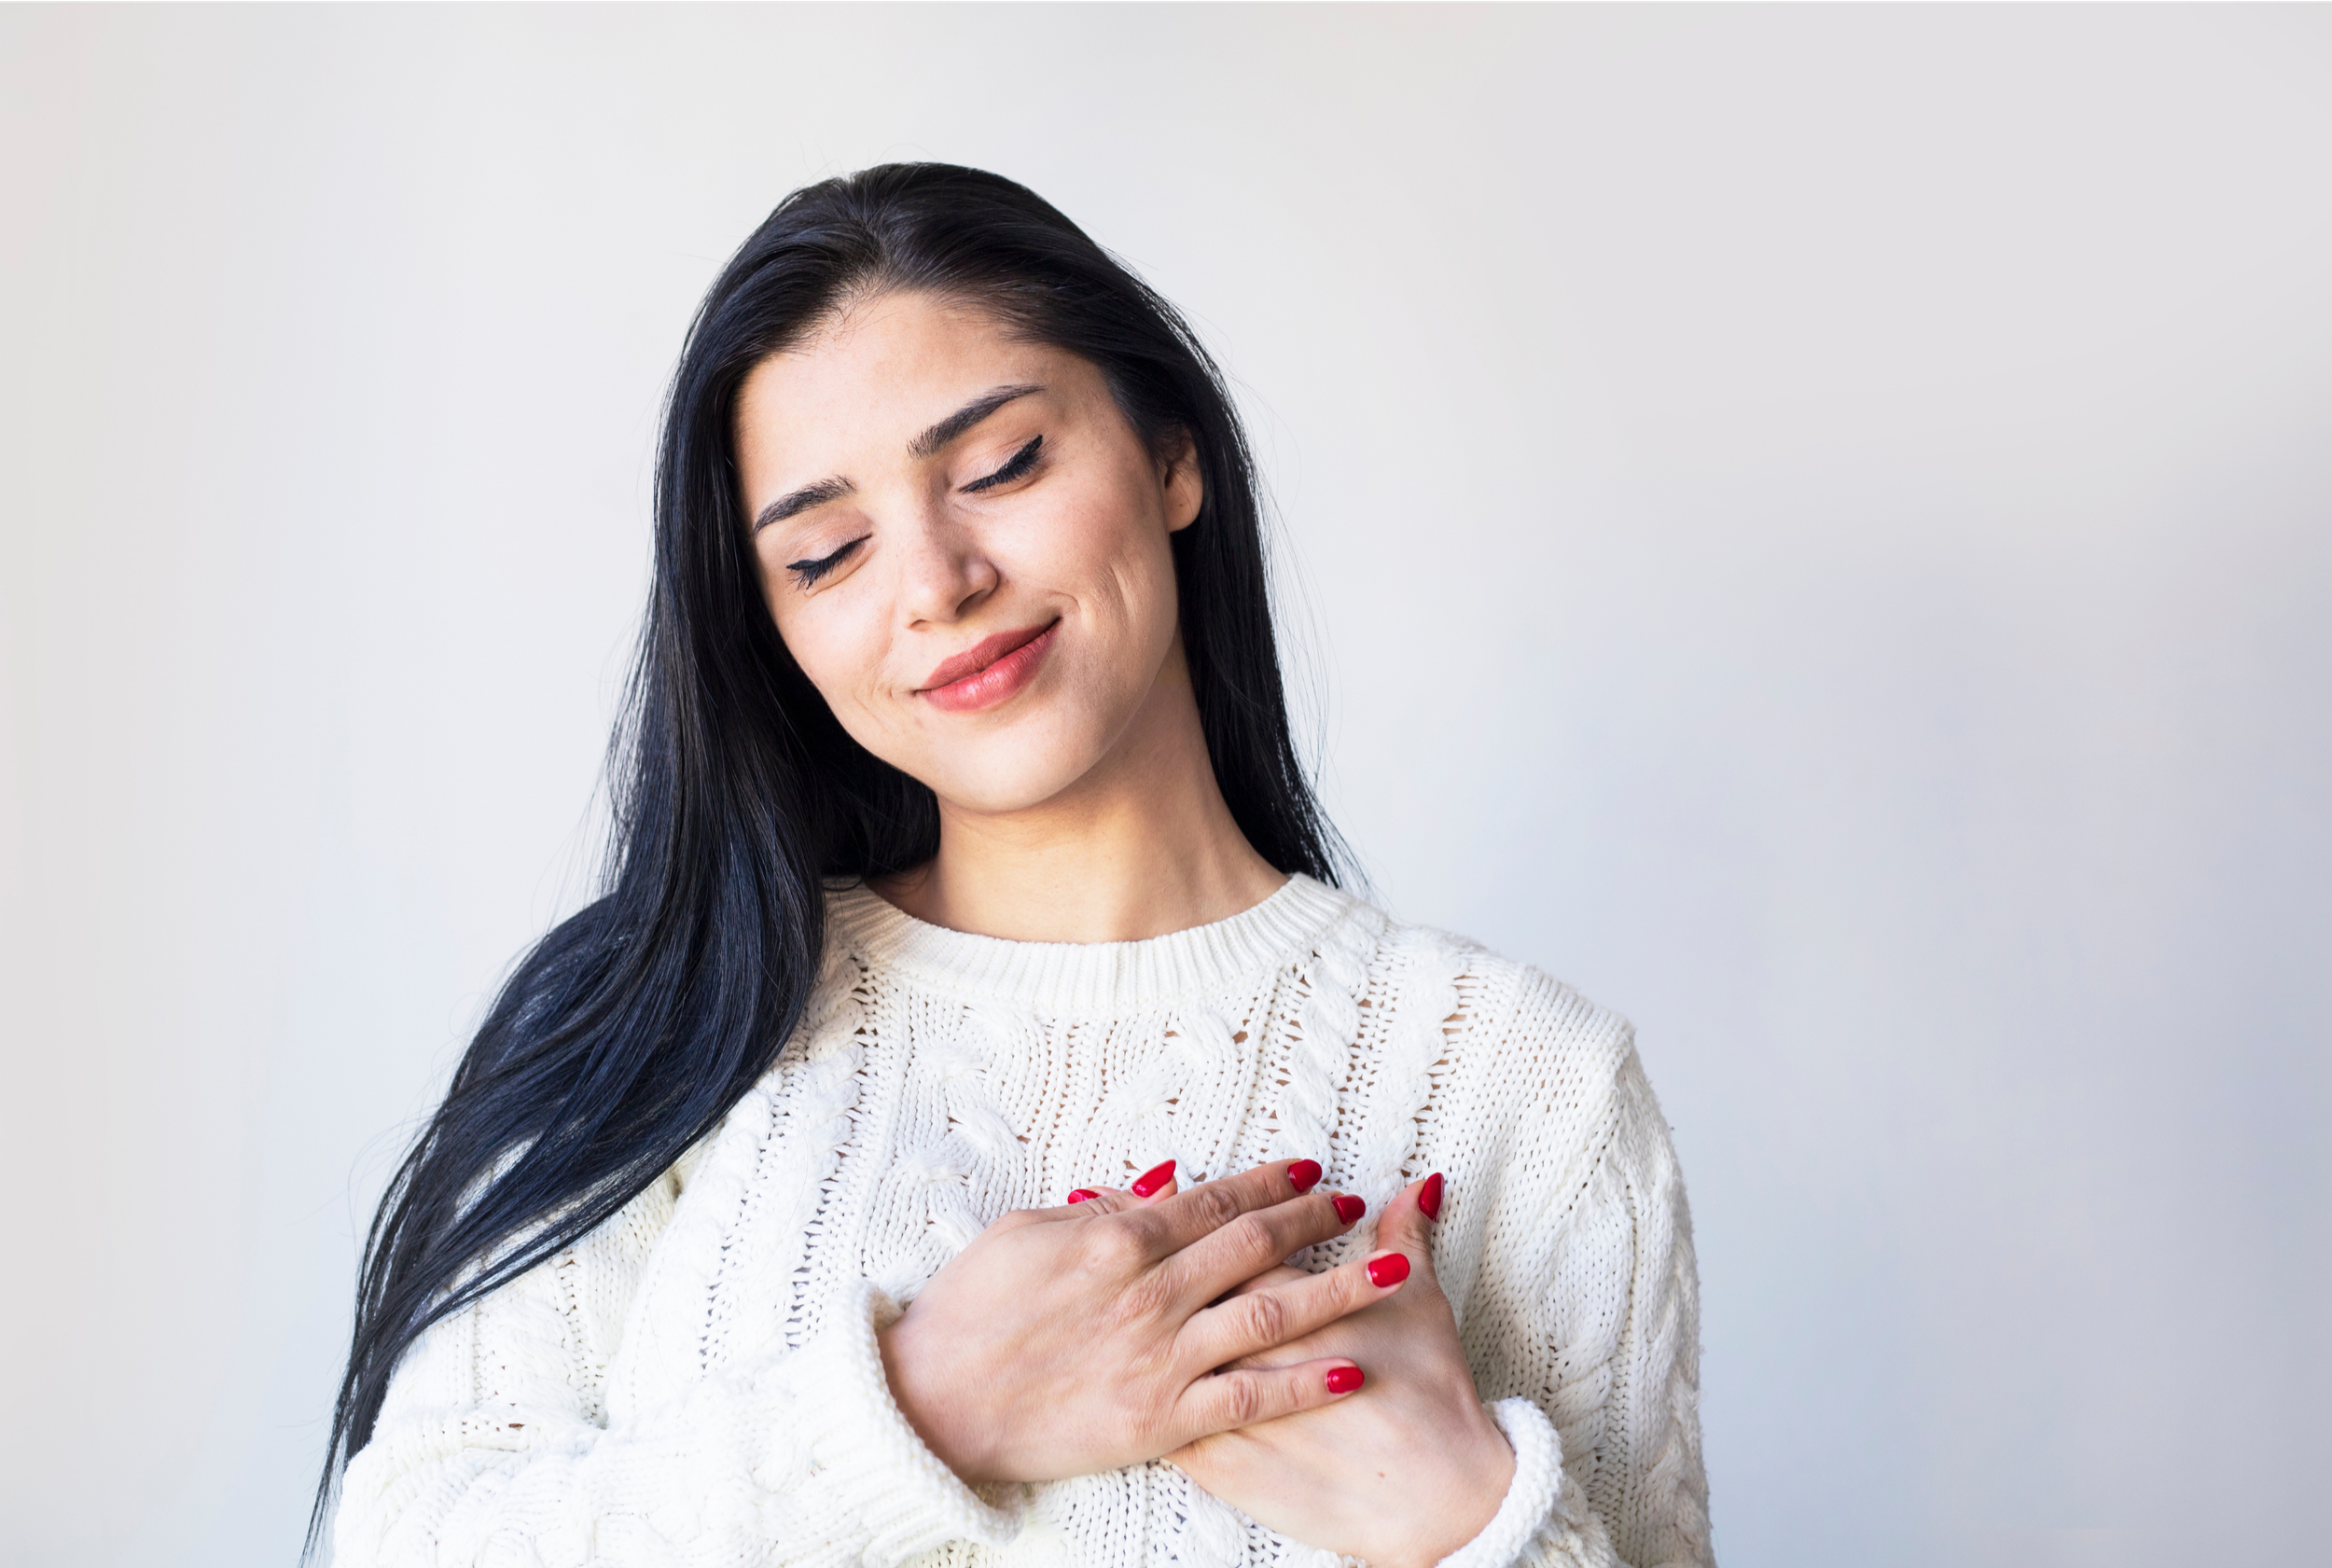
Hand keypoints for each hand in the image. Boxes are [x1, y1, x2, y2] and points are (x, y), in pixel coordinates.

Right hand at [876, 1158, 1414, 1483]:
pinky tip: (1351, 1369)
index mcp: (1117, 1240)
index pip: (1213, 1200)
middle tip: (1354, 1208)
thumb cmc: (969, 1312)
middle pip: (1254, 1245)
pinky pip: (1250, 1396)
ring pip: (1270, 1312)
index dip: (1269, 1183)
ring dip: (1338, 1290)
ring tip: (1392, 1274)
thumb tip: (1161, 1182)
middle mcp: (1152, 1292)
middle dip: (1315, 1222)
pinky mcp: (1162, 1418)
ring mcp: (1161, 1357)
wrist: (936, 1402)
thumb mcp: (1025, 1233)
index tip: (1309, 1171)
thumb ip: (1099, 1209)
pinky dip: (1303, 1382)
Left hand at [1167, 1175, 1515, 1567]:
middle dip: (1183, 1273)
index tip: (1231, 1226)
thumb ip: (1405, 1236)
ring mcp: (1220, 1408)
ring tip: (1163, 1318)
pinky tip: (1155, 1380)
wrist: (1436, 1497)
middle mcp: (1241, 1349)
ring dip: (1160, 1332)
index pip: (1235, 1247)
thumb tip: (1416, 1187)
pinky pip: (1163, 1420)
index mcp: (1284, 1302)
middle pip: (1188, 1293)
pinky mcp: (1214, 1461)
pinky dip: (1156, 1395)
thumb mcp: (1421, 1303)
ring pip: (1165, 1353)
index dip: (1232, 1231)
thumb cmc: (1432, 1397)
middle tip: (1185, 1265)